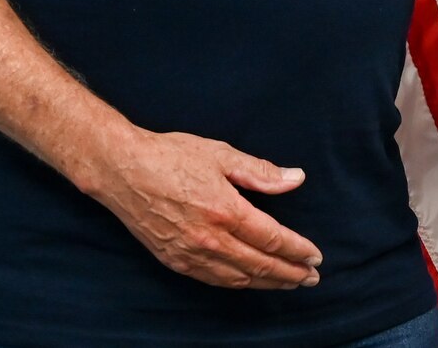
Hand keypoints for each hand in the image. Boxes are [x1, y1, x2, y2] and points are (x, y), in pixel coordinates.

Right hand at [80, 128, 322, 289]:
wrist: (122, 170)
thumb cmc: (170, 156)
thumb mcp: (221, 154)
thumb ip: (261, 172)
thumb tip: (297, 179)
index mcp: (226, 211)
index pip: (273, 239)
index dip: (298, 251)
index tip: (315, 257)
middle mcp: (210, 239)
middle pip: (260, 265)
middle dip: (290, 274)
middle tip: (311, 277)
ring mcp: (190, 254)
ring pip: (239, 278)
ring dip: (268, 283)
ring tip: (289, 283)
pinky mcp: (174, 261)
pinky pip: (214, 280)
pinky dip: (239, 284)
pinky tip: (250, 281)